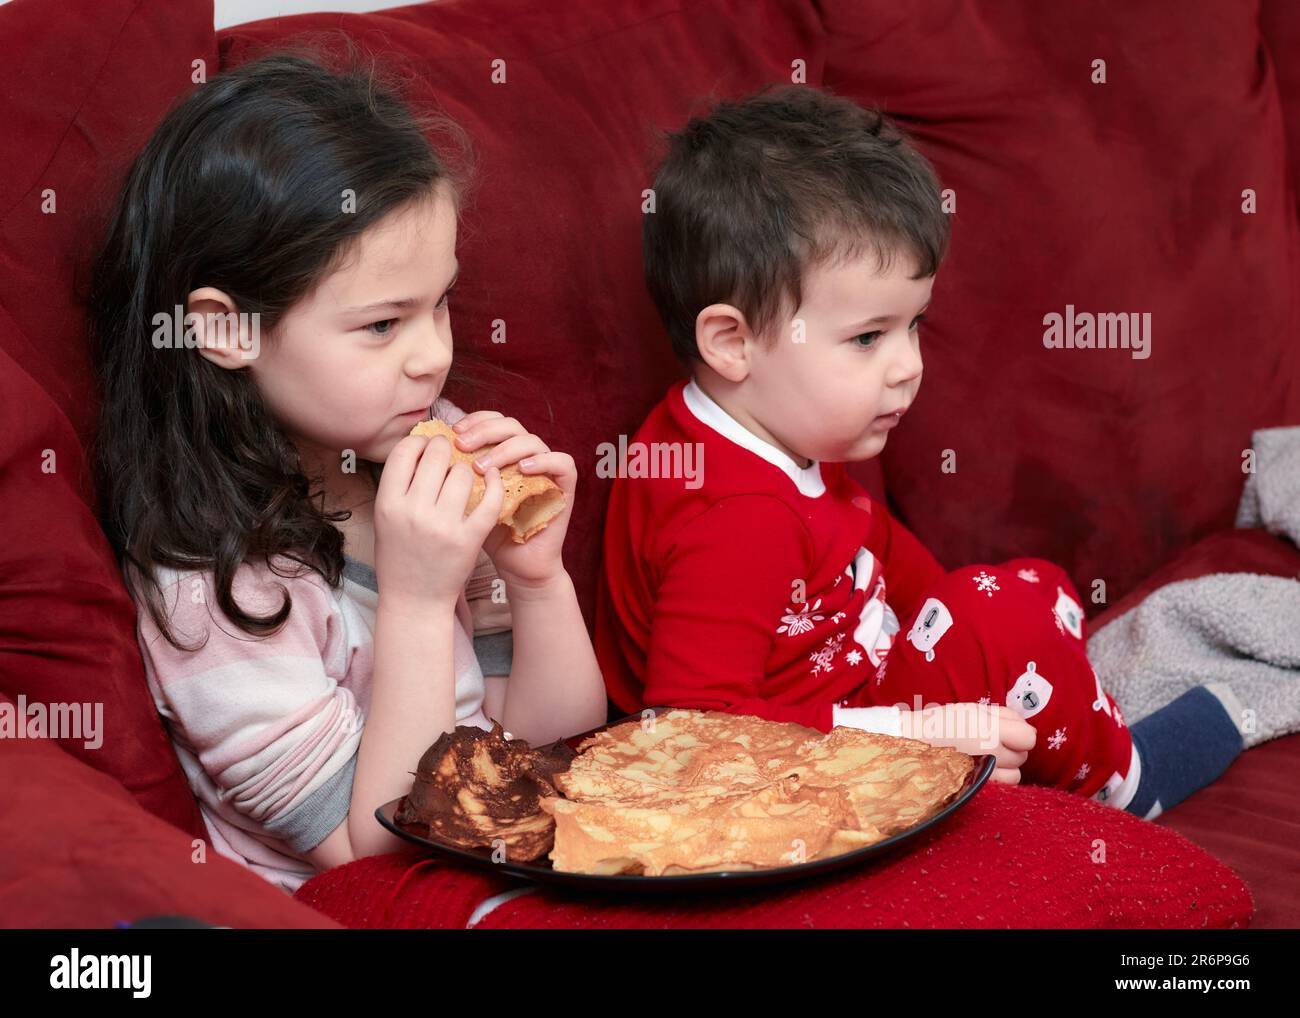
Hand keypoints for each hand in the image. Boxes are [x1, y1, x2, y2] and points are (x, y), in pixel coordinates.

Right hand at [373, 430, 503, 607]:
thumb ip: (399, 485)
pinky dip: (494, 484)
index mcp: (387, 503)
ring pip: (463, 472)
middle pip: (437, 455)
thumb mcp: (385, 518)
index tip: (428, 446)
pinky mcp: (468, 539)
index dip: (420, 442)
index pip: (405, 451)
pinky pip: (489, 500)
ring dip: (466, 470)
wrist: (414, 599)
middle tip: (451, 455)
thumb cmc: (399, 556)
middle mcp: (413, 512)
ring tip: (464, 478)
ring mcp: (442, 526)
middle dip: (446, 449)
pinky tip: (492, 478)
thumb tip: (421, 446)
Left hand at [450, 411, 575, 585]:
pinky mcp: (565, 486)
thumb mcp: (466, 499)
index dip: (474, 420)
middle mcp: (528, 456)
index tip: (452, 432)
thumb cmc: (488, 534)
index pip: (493, 420)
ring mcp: (547, 470)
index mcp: (505, 453)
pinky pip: (563, 462)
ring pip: (532, 440)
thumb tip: (430, 448)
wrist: (517, 565)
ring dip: (505, 449)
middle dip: (484, 431)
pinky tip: (522, 469)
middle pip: (510, 425)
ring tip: (483, 467)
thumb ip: (457, 473)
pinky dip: (543, 461)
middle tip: (462, 445)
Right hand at [903, 703, 1035, 784]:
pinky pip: (1002, 788)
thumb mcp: (973, 708)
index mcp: (991, 731)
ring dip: (1006, 768)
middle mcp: (992, 755)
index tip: (1007, 732)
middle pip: (1023, 757)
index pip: (1029, 739)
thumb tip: (1026, 727)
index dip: (1021, 734)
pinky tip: (981, 771)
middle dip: (1011, 749)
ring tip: (985, 759)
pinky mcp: (977, 789)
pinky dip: (996, 780)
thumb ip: (1005, 715)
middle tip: (988, 742)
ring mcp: (985, 775)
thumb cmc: (941, 722)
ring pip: (1015, 776)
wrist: (911, 744)